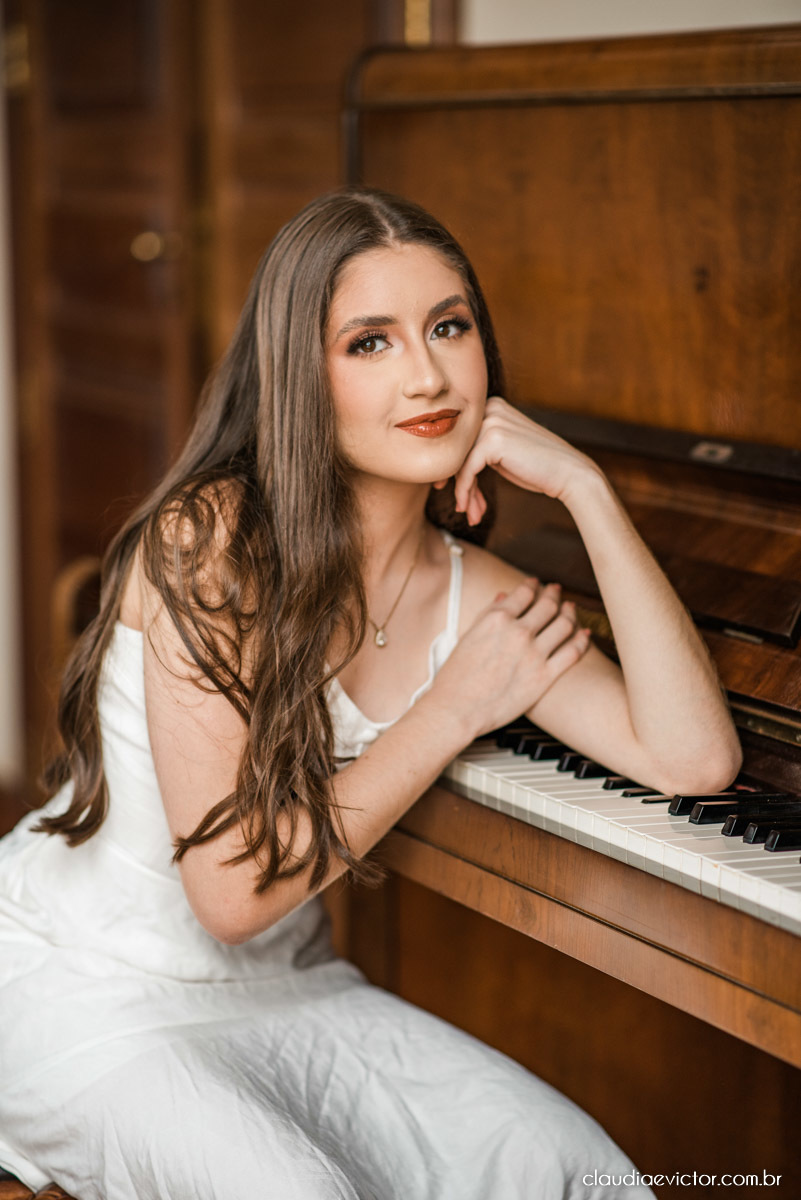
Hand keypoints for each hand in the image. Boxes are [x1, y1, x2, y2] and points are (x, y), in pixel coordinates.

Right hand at [427, 578, 590, 739]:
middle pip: (548, 605)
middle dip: (554, 594)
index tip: (536, 583)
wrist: (457, 709)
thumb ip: (488, 613)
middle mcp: (518, 632)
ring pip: (564, 624)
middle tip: (556, 591)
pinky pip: (572, 653)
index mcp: (497, 618)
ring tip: (571, 609)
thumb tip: (504, 595)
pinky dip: (582, 640)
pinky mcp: (544, 676)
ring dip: (571, 613)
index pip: (524, 592)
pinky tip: (585, 635)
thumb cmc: (456, 676)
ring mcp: (534, 654)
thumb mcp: (468, 636)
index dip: (533, 584)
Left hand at [449, 396, 599, 524]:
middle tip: (466, 509)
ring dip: (464, 493)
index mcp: (491, 406)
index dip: (456, 470)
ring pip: (459, 463)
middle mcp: (489, 409)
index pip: (462, 441)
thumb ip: (479, 450)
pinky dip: (465, 492)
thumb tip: (445, 467)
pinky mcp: (492, 441)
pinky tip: (469, 509)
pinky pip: (466, 471)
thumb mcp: (504, 453)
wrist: (570, 474)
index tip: (459, 494)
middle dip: (462, 485)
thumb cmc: (538, 468)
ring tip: (472, 514)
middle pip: (458, 451)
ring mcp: (491, 423)